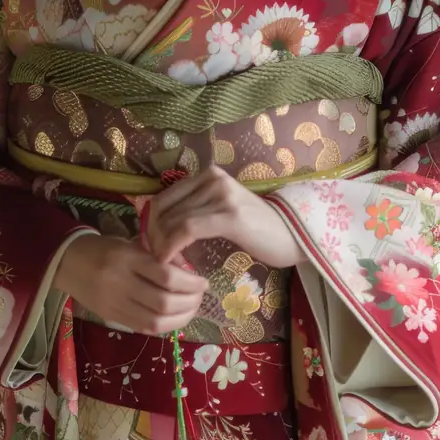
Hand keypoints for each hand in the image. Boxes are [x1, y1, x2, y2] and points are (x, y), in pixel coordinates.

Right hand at [53, 233, 207, 335]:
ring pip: (155, 321)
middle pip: (163, 302)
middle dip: (189, 302)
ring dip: (180, 318)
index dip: (190, 282)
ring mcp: (115, 304)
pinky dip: (164, 326)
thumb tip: (187, 271)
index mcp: (127, 258)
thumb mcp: (130, 243)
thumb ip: (155, 257)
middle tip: (201, 296)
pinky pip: (143, 328)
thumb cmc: (103, 247)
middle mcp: (121, 283)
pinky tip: (175, 318)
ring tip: (192, 309)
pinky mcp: (112, 318)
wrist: (67, 262)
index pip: (165, 275)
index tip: (203, 281)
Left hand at [147, 166, 304, 268]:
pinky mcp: (229, 216)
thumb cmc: (255, 228)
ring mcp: (222, 195)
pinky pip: (187, 229)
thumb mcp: (221, 210)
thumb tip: (159, 227)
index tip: (149, 246)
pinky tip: (170, 262)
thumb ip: (196, 210)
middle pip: (165, 208)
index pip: (164, 197)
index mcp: (208, 174)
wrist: (290, 235)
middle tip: (153, 259)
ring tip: (162, 264)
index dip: (150, 223)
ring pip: (174, 220)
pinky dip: (172, 246)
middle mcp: (213, 178)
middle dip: (152, 236)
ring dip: (161, 245)